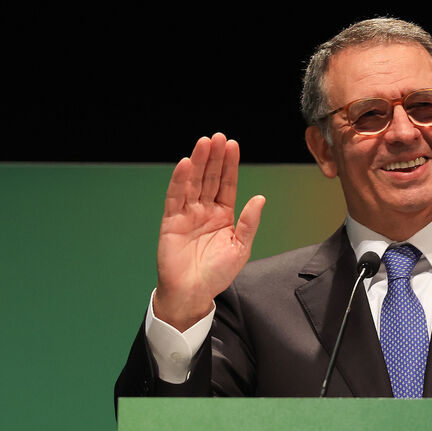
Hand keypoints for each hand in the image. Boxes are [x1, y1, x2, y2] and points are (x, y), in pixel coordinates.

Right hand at [153, 133, 265, 328]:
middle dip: (214, 158)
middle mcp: (204, 210)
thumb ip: (249, 223)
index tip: (233, 145)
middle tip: (218, 137)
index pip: (226, 184)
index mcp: (223, 215)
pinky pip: (175, 197)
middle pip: (209, 178)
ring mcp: (187, 214)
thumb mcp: (240, 248)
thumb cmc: (216, 274)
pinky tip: (184, 164)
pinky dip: (179, 180)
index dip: (229, 166)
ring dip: (198, 162)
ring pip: (193, 183)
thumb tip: (260, 198)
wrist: (192, 293)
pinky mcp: (171, 221)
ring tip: (204, 142)